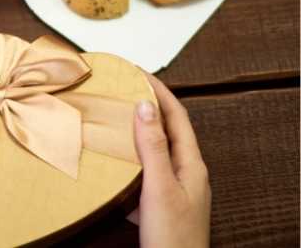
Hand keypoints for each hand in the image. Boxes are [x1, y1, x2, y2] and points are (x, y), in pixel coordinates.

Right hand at [128, 74, 210, 247]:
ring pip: (153, 151)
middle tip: (122, 88)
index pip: (176, 115)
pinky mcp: (160, 204)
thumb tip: (145, 106)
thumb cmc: (173, 238)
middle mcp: (185, 173)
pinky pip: (143, 173)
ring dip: (134, 132)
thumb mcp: (160, 187)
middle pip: (166, 129)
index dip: (158, 90)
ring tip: (113, 118)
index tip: (136, 71)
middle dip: (145, 106)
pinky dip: (127, 161)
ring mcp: (174, 189)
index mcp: (190, 164)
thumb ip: (153, 147)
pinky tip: (111, 163)